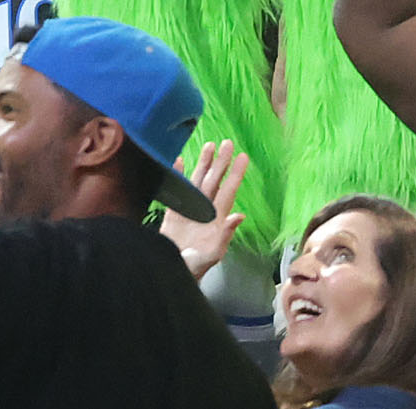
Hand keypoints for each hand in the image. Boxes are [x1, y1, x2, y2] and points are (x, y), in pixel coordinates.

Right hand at [159, 138, 247, 278]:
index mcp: (216, 219)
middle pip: (214, 180)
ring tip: (209, 145)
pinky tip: (179, 160)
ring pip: (198, 180)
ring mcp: (189, 210)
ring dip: (203, 163)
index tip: (242, 156)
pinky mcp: (172, 214)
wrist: (173, 274)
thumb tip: (240, 216)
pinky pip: (177, 189)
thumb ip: (225, 235)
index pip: (228, 191)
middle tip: (227, 142)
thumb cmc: (195, 268)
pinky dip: (177, 174)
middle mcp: (204, 210)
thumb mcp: (212, 254)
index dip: (235, 174)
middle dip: (220, 162)